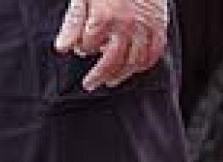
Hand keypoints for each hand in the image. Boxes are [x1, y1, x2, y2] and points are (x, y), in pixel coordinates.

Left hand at [53, 0, 168, 90]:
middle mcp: (126, 25)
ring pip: (134, 62)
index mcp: (105, 17)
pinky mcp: (159, 25)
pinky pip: (154, 52)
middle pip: (112, 62)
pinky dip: (144, 64)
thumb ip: (73, 23)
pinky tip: (134, 68)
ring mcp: (145, 26)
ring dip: (121, 75)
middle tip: (90, 83)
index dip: (83, 48)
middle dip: (98, 76)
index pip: (89, 46)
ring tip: (110, 81)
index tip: (82, 47)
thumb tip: (62, 48)